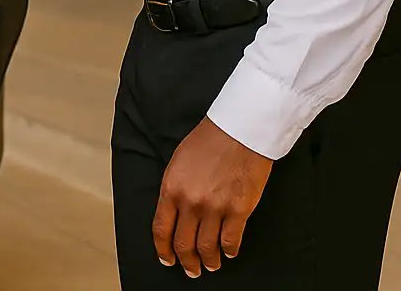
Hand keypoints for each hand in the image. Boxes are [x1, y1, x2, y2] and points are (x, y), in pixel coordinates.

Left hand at [153, 118, 272, 277]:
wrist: (238, 131)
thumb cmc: (208, 141)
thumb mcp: (178, 163)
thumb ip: (174, 190)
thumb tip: (175, 214)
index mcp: (171, 189)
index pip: (161, 229)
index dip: (163, 250)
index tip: (167, 259)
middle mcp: (190, 202)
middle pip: (183, 243)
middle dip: (186, 261)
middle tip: (191, 270)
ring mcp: (215, 208)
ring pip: (207, 248)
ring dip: (209, 261)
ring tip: (211, 265)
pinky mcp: (239, 211)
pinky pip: (231, 241)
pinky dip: (229, 251)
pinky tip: (229, 252)